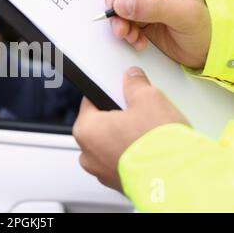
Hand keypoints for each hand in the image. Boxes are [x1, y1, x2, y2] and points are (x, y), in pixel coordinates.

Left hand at [72, 67, 188, 191]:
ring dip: (126, 138)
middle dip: (119, 118)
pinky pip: (124, 163)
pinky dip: (134, 156)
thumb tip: (132, 78)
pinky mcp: (120, 185)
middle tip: (139, 113)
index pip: (90, 101)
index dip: (108, 94)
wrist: (177, 179)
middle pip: (101, 126)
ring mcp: (103, 172)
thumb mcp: (148, 99)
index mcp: (85, 129)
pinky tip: (152, 151)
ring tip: (148, 133)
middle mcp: (88, 154)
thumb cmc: (156, 143)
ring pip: (111, 146)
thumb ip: (135, 84)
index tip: (119, 92)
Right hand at [107, 0, 210, 68]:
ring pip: (115, 4)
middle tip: (122, 25)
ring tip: (131, 36)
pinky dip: (124, 32)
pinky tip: (138, 40)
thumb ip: (153, 7)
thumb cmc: (204, 28)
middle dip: (117, 7)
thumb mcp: (184, 15)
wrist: (205, 51)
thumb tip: (122, 3)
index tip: (115, 1)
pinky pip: (119, 20)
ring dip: (119, 23)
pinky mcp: (137, 16)